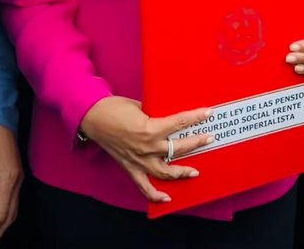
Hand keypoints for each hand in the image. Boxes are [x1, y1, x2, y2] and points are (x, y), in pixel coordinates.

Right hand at [79, 95, 212, 202]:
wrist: (94, 118)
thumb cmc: (115, 108)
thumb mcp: (140, 106)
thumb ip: (154, 114)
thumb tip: (166, 117)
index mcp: (150, 128)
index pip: (179, 122)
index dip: (195, 117)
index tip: (208, 113)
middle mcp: (147, 147)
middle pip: (177, 148)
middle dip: (195, 143)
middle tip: (209, 138)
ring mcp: (139, 160)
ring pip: (165, 171)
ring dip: (181, 172)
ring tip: (194, 171)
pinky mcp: (130, 168)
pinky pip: (144, 186)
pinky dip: (155, 195)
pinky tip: (166, 197)